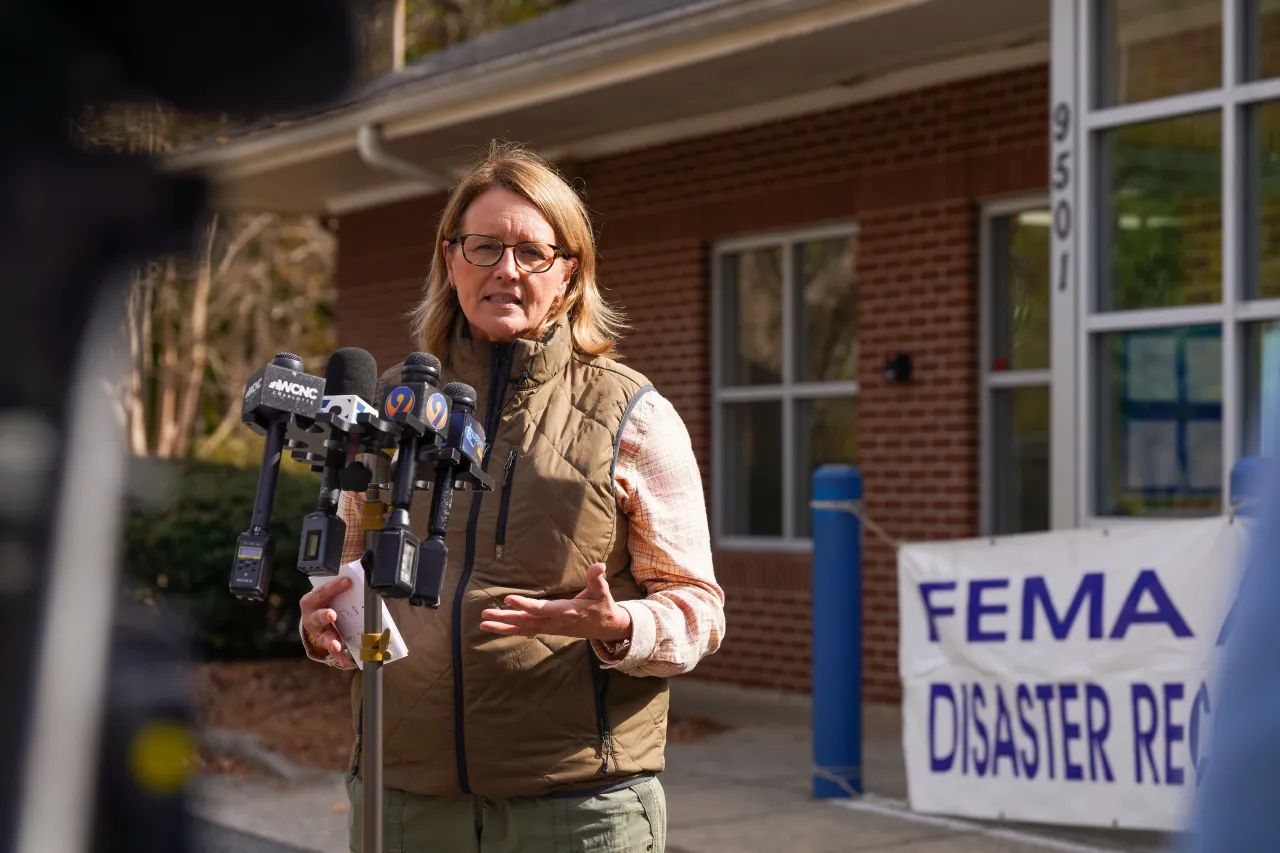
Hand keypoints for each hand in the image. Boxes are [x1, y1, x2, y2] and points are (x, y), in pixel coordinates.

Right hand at [299, 576, 355, 666]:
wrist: (314, 616)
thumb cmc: (327, 601)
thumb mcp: (330, 594)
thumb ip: (341, 590)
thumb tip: (364, 584)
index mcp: (311, 600)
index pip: (322, 591)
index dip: (334, 587)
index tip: (348, 581)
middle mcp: (310, 616)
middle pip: (318, 616)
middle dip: (325, 615)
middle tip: (332, 615)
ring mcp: (316, 632)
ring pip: (324, 636)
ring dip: (331, 641)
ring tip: (337, 646)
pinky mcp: (323, 642)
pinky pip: (331, 651)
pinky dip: (339, 656)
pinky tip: (345, 662)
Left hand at [480, 564, 631, 641]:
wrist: (606, 629)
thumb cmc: (602, 607)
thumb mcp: (602, 592)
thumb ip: (597, 579)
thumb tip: (599, 566)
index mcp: (566, 612)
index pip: (542, 609)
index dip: (525, 605)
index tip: (508, 600)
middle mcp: (554, 622)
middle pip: (526, 621)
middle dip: (505, 619)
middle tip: (485, 614)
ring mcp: (550, 628)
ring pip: (523, 628)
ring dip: (503, 626)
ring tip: (483, 623)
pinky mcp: (547, 629)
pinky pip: (526, 631)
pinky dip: (510, 630)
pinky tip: (495, 628)